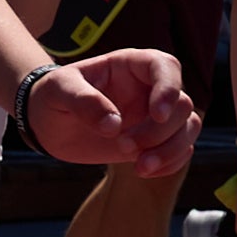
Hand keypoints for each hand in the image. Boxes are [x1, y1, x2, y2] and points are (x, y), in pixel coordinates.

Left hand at [26, 48, 198, 175]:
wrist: (48, 123)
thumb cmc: (52, 96)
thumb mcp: (58, 91)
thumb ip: (83, 101)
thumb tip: (113, 124)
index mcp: (129, 65)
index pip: (165, 65)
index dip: (169, 89)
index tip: (157, 115)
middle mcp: (149, 88)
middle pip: (182, 104)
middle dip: (160, 131)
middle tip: (124, 146)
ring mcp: (154, 115)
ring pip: (189, 127)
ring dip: (171, 150)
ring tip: (140, 167)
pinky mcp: (153, 140)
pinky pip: (181, 149)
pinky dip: (171, 163)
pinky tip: (145, 171)